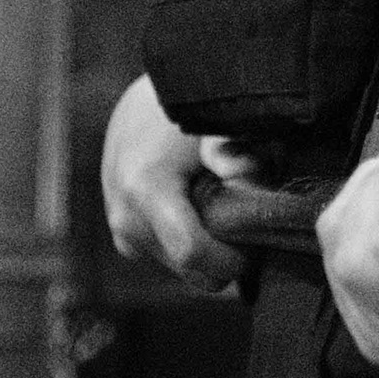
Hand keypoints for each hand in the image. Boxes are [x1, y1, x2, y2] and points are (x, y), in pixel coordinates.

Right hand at [99, 75, 250, 285]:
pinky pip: (173, 257)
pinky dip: (193, 242)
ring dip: (209, 248)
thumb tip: (246, 177)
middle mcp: (126, 218)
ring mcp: (122, 232)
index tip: (257, 237)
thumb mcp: (217, 124)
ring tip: (219, 203)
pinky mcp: (124, 237)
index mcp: (146, 190)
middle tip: (245, 218)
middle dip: (226, 256)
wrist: (142, 103)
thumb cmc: (186, 112)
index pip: (194, 257)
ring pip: (186, 271)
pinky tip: (200, 207)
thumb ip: (237, 154)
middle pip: (194, 274)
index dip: (233, 259)